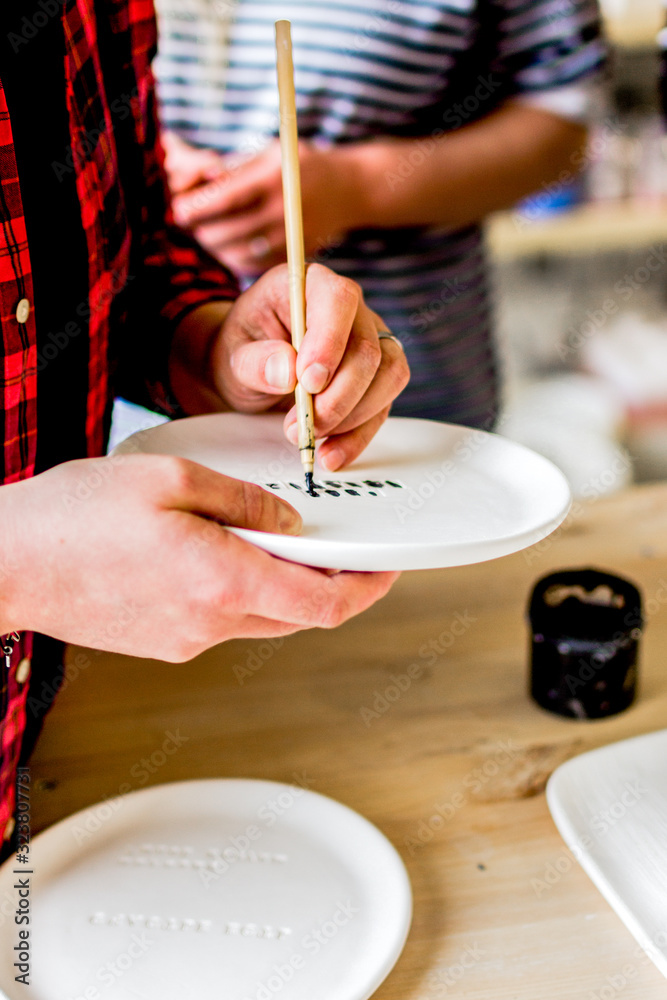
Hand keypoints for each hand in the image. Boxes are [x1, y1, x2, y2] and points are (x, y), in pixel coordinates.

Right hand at [0, 454, 397, 660]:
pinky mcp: (164, 644)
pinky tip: (215, 552)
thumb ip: (245, 501)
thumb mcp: (172, 478)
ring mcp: (186, 641)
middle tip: (341, 546)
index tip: (388, 567)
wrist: (7, 562)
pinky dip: (240, 590)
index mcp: (222, 580)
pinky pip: (224, 620)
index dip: (368, 588)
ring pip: (262, 617)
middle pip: (299, 614)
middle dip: (330, 583)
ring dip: (281, 583)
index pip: (324, 603)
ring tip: (268, 535)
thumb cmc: (76, 515)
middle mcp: (211, 623)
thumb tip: (289, 521)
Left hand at [168, 138, 361, 276]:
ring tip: (211, 228)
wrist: (347, 190)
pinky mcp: (288, 259)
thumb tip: (181, 169)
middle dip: (199, 226)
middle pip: (220, 231)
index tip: (180, 207)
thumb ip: (226, 167)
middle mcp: (279, 212)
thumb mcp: (266, 152)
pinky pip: (246, 265)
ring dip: (212, 242)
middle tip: (192, 219)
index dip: (193, 207)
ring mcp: (286, 240)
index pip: (220, 199)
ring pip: (229, 252)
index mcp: (271, 178)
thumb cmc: (297, 165)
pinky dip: (230, 256)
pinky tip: (230, 242)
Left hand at [172, 263, 409, 470]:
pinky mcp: (378, 376)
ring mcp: (370, 340)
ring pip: (388, 376)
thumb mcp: (233, 354)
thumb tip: (286, 371)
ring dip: (351, 417)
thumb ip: (255, 361)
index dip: (330, 341)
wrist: (252, 370)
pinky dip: (359, 435)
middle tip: (299, 426)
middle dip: (336, 397)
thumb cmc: (244, 352)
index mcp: (310, 284)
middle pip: (367, 349)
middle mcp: (349, 309)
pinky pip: (384, 405)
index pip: (338, 300)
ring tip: (308, 438)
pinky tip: (332, 453)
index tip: (308, 383)